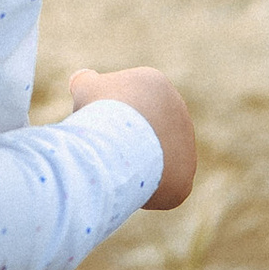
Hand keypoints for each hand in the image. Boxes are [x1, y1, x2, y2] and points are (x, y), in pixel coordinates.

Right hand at [69, 65, 195, 209]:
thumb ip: (86, 82)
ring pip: (153, 161)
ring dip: (133, 166)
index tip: (93, 124)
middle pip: (143, 132)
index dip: (106, 115)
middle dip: (123, 140)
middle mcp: (179, 114)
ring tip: (109, 170)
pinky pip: (159, 187)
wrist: (122, 142)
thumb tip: (82, 79)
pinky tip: (122, 187)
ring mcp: (186, 148)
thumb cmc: (101, 112)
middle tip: (99, 150)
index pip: (130, 103)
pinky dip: (140, 190)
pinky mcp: (184, 179)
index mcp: (157, 86)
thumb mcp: (87, 89)